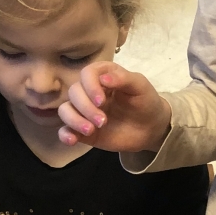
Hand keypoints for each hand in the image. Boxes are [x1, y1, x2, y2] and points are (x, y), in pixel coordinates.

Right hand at [57, 62, 171, 153]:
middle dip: (86, 108)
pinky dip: (64, 135)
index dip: (90, 87)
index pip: (86, 74)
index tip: (102, 102)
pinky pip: (64, 130)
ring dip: (75, 120)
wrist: (150, 128)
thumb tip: (103, 79)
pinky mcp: (82, 130)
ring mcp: (84, 111)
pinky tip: (72, 140)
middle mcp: (89, 91)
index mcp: (103, 75)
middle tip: (103, 121)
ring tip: (91, 130)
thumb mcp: (140, 86)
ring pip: (65, 110)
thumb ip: (123, 79)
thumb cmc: (145, 102)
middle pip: (74, 92)